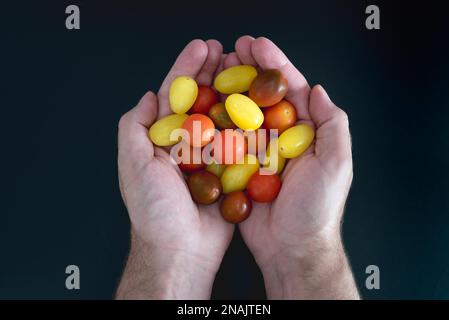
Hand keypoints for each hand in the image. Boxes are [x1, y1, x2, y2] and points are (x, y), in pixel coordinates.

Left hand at [116, 39, 233, 298]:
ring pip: (223, 116)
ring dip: (234, 91)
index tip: (202, 47)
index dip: (187, 69)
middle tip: (227, 50)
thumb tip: (148, 96)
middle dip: (213, 73)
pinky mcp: (230, 170)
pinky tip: (260, 103)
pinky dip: (250, 122)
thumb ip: (134, 128)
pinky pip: (241, 142)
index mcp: (162, 138)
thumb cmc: (153, 209)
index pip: (175, 95)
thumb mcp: (133, 165)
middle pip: (202, 99)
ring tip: (246, 68)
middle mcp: (187, 142)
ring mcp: (210, 155)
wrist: (181, 248)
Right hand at [231, 36, 358, 298]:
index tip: (257, 46)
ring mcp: (258, 151)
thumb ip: (331, 125)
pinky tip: (203, 105)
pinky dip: (215, 122)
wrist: (291, 247)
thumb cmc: (316, 209)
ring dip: (229, 90)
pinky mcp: (239, 167)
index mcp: (306, 132)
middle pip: (263, 96)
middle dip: (248, 70)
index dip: (275, 65)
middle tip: (231, 49)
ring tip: (214, 68)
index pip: (291, 90)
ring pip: (242, 113)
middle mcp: (281, 137)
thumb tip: (317, 90)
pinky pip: (226, 140)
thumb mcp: (336, 165)